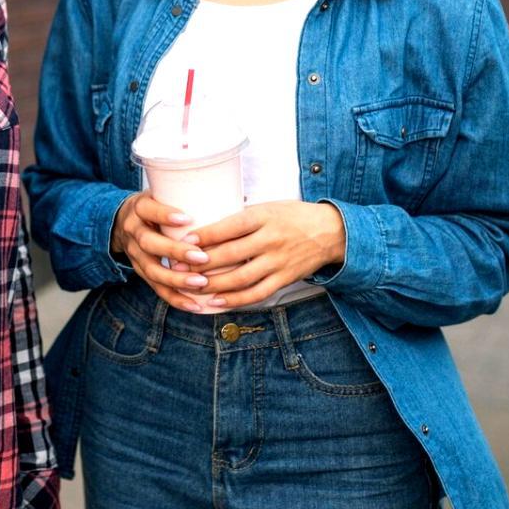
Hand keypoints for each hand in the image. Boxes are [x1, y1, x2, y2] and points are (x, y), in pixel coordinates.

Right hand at [109, 191, 217, 313]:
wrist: (121, 220)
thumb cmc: (157, 205)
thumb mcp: (164, 194)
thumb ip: (191, 197)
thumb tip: (241, 198)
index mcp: (139, 208)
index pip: (149, 209)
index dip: (165, 215)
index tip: (187, 218)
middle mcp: (133, 230)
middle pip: (149, 243)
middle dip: (175, 251)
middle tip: (202, 257)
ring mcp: (134, 254)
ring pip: (151, 270)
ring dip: (176, 279)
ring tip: (200, 283)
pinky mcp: (140, 271)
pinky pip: (156, 288)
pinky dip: (175, 298)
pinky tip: (193, 305)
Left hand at [190, 201, 345, 308]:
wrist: (332, 231)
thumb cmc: (292, 215)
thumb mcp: (268, 206)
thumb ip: (242, 218)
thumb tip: (205, 225)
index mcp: (264, 217)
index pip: (230, 226)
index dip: (206, 235)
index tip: (184, 241)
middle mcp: (271, 239)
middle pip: (231, 254)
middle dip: (201, 262)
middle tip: (177, 266)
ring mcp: (278, 261)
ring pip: (241, 278)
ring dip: (213, 285)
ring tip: (191, 286)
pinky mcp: (285, 278)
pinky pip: (257, 293)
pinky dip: (235, 300)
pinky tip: (216, 302)